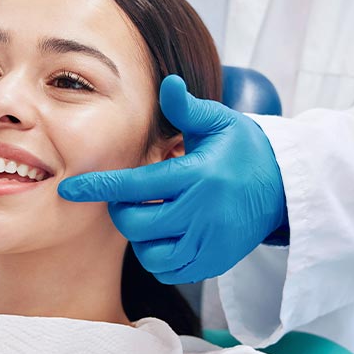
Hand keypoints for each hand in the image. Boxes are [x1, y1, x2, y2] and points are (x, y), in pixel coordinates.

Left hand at [58, 75, 286, 282]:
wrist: (284, 188)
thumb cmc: (243, 150)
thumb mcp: (220, 123)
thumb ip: (187, 109)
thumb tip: (167, 83)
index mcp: (197, 175)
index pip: (135, 186)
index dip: (98, 188)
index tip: (69, 189)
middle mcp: (202, 213)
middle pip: (136, 223)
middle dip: (122, 211)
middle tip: (131, 198)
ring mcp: (209, 243)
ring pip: (149, 253)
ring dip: (140, 236)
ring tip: (152, 214)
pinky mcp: (215, 263)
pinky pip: (169, 270)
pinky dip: (158, 256)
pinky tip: (166, 235)